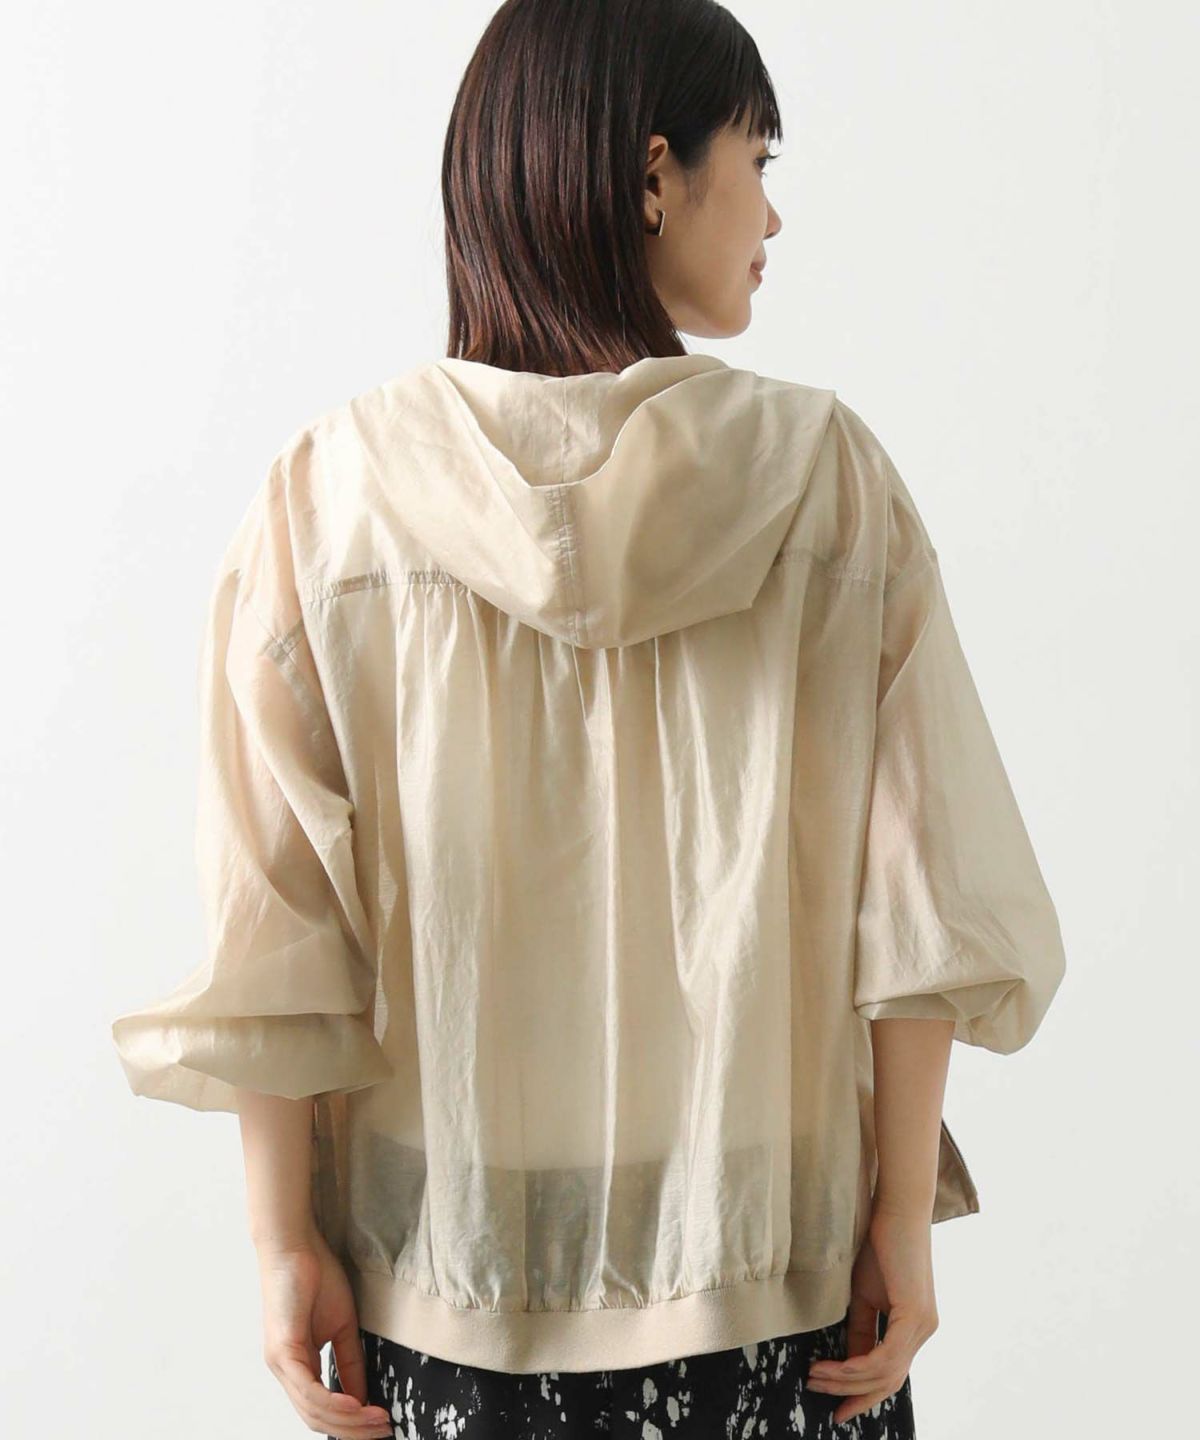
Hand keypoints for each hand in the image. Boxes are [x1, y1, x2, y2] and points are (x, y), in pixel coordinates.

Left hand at [256, 1228, 393, 1437]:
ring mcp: (280, 1363)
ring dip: (348, 1421)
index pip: (321, 1410)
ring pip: (313, 1410)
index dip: (351, 1424)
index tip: (381, 1425)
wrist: (295, 1245)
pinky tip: (355, 1406)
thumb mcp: (341, 1326)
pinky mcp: (282, 1350)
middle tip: (385, 1432)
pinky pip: (308, 1389)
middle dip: (353, 1430)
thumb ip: (349, 1362)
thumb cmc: (315, 1277)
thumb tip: (362, 1398)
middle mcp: (284, 1371)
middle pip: (317, 1418)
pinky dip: (332, 1403)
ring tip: (377, 1421)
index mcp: (297, 1366)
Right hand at [804, 1203, 938, 1424]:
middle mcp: (924, 1331)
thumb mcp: (864, 1293)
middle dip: (852, 1394)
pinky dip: (857, 1365)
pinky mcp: (915, 1315)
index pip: (890, 1374)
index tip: (837, 1410)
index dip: (863, 1395)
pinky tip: (834, 1365)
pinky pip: (886, 1357)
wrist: (897, 1209)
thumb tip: (848, 1359)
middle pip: (889, 1382)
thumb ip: (861, 1327)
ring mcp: (923, 1326)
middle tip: (817, 1393)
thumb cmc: (879, 1243)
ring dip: (847, 1380)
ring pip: (886, 1373)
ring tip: (814, 1375)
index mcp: (914, 1327)